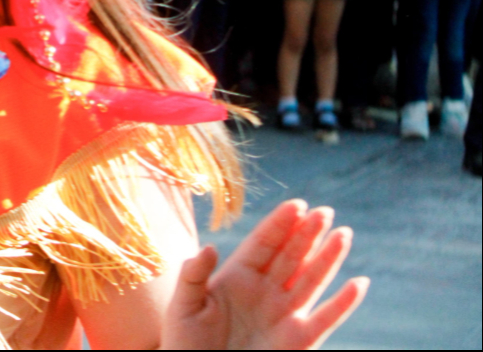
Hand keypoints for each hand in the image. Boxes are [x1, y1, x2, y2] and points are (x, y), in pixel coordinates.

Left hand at [161, 200, 367, 349]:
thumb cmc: (186, 342)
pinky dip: (343, 303)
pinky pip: (326, 318)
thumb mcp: (184, 306)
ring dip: (328, 258)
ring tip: (343, 233)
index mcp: (236, 277)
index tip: (297, 205)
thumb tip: (210, 247)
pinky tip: (359, 283)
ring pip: (311, 280)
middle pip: (290, 256)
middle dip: (307, 233)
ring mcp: (283, 314)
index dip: (280, 224)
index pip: (263, 244)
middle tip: (325, 211)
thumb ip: (194, 275)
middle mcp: (264, 291)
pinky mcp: (298, 340)